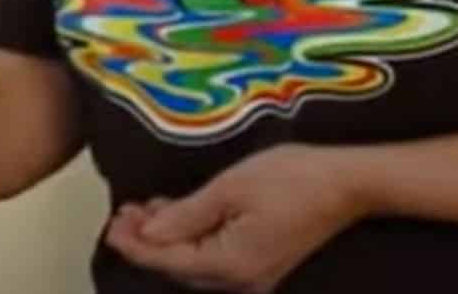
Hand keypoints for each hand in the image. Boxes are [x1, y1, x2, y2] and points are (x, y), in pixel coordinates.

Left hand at [104, 144, 366, 291]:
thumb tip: (146, 234)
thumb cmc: (289, 177)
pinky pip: (213, 258)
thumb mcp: (228, 189)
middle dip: (146, 241)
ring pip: (194, 264)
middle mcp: (241, 280)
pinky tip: (174, 215)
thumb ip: (184, 216)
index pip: (168, 260)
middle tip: (123, 211)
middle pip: (178, 267)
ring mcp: (254, 275)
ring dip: (166, 238)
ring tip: (142, 209)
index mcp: (231, 264)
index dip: (135, 243)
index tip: (111, 223)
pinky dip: (189, 238)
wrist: (346, 182)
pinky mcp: (261, 263)